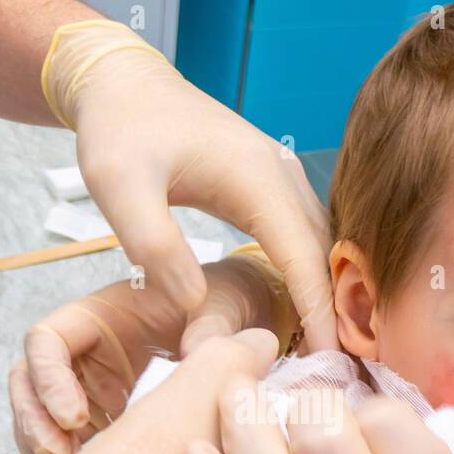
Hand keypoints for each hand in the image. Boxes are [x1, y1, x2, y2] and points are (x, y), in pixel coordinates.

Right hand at [10, 256, 280, 453]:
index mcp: (100, 314)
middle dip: (34, 422)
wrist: (233, 318)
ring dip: (43, 447)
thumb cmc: (220, 301)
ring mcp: (88, 381)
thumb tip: (196, 353)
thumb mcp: (221, 305)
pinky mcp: (99, 410)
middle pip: (29, 382)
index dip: (50, 379)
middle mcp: (84, 347)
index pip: (46, 339)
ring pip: (39, 414)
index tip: (77, 418)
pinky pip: (66, 437)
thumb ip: (211, 326)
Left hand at [43, 20, 336, 350]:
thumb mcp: (119, 187)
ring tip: (325, 348)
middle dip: (334, 309)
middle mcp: (280, 174)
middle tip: (336, 371)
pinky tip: (300, 306)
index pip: (303, 258)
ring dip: (325, 291)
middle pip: (325, 252)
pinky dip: (309, 271)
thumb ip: (155, 244)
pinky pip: (301, 234)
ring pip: (319, 243)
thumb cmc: (117, 130)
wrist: (121, 82)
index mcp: (255, 178)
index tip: (330, 359)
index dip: (319, 311)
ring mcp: (277, 176)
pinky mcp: (266, 182)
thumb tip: (195, 304)